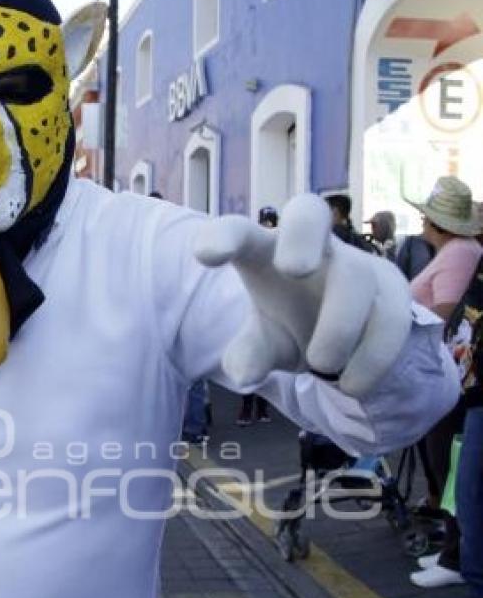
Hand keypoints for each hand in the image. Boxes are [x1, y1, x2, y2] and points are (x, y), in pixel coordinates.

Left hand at [195, 194, 411, 398]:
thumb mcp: (266, 344)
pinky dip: (373, 356)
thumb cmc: (292, 327)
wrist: (348, 342)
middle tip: (292, 268)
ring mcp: (357, 264)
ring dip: (340, 326)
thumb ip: (251, 353)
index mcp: (266, 254)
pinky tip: (354, 385)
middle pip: (309, 212)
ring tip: (322, 366)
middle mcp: (313, 248)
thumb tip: (244, 373)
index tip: (205, 255)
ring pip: (355, 276)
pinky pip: (392, 317)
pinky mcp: (393, 293)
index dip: (224, 237)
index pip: (240, 232)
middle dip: (301, 235)